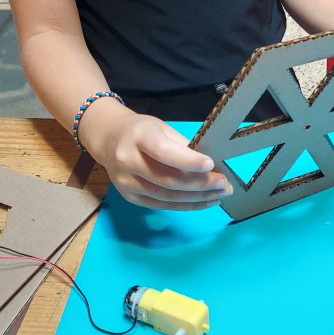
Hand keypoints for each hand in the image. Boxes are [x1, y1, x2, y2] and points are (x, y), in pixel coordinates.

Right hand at [97, 113, 231, 209]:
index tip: (211, 164)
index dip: (188, 160)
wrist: (109, 139)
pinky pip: (162, 205)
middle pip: (168, 179)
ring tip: (220, 194)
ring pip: (167, 196)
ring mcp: (126, 183)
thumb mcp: (161, 128)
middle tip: (225, 184)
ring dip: (198, 198)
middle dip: (201, 184)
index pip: (163, 151)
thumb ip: (183, 146)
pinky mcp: (130, 198)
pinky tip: (205, 201)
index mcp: (138, 137)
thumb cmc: (141, 131)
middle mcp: (128, 161)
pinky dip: (187, 205)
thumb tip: (213, 167)